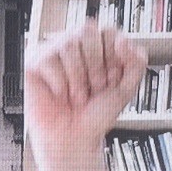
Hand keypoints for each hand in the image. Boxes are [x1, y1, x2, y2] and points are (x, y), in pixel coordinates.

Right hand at [25, 21, 147, 156]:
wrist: (74, 139)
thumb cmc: (95, 116)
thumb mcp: (126, 89)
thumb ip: (136, 62)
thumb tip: (123, 40)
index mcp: (97, 48)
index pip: (107, 31)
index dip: (111, 58)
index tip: (110, 80)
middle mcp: (75, 45)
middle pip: (87, 31)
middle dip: (95, 66)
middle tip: (93, 89)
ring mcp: (53, 51)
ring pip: (68, 44)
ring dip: (77, 79)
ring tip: (77, 95)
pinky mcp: (35, 62)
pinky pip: (49, 60)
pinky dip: (59, 85)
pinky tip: (60, 95)